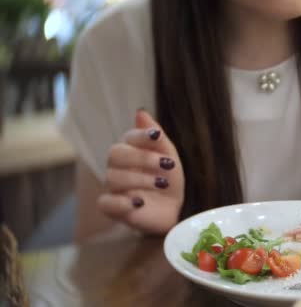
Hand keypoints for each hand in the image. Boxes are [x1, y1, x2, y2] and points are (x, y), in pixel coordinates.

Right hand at [98, 109, 184, 233]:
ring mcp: (113, 187)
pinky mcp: (112, 208)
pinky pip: (105, 202)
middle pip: (115, 154)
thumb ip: (156, 138)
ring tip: (162, 184)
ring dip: (140, 179)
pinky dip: (121, 202)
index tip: (157, 136)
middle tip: (166, 164)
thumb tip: (140, 111)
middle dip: (142, 158)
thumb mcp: (169, 157)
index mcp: (131, 151)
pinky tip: (139, 202)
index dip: (141, 136)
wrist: (174, 210)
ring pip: (113, 177)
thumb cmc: (169, 179)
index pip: (128, 138)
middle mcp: (118, 166)